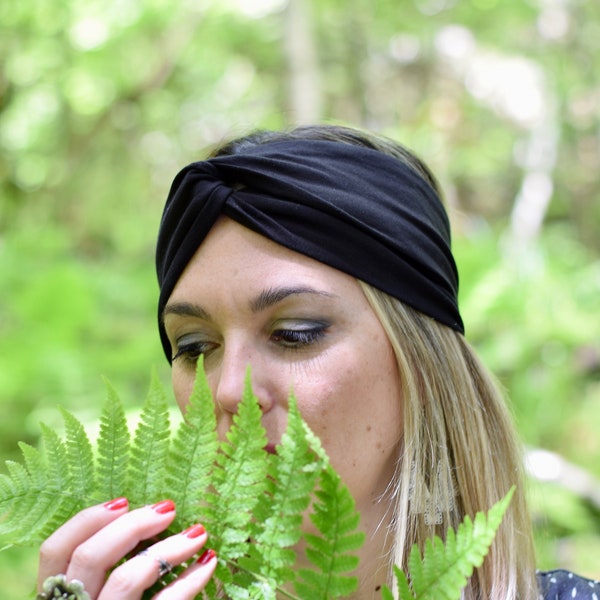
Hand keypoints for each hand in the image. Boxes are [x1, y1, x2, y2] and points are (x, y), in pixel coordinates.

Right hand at [37, 497, 216, 598]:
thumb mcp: (102, 596)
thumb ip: (108, 570)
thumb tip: (146, 518)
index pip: (54, 552)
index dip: (86, 520)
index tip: (124, 500)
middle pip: (89, 557)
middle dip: (133, 524)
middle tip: (169, 508)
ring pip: (127, 578)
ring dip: (169, 547)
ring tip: (199, 533)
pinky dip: (190, 580)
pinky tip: (208, 565)